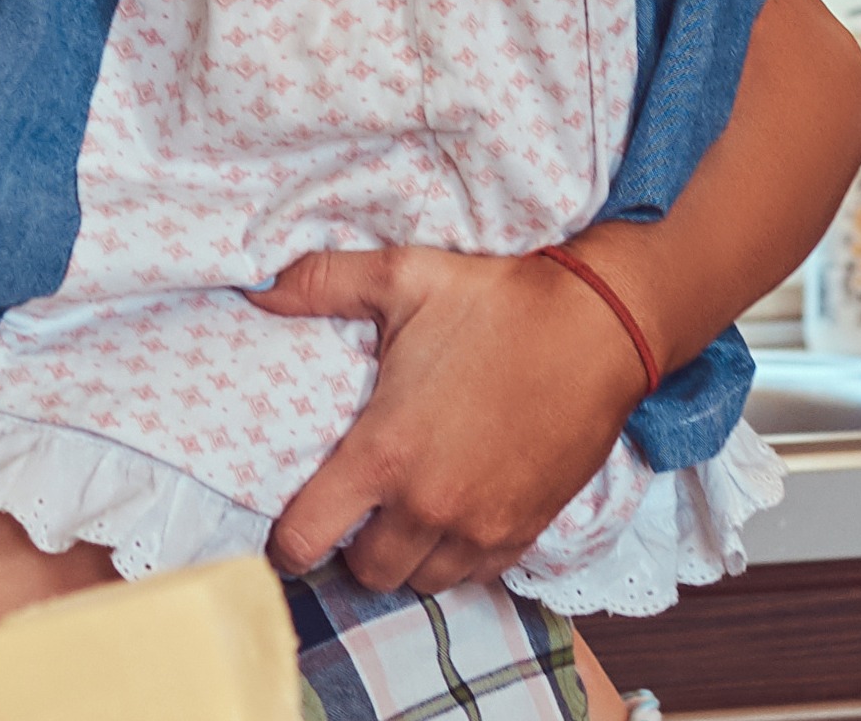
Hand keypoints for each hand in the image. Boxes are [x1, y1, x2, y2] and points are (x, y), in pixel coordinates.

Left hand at [249, 244, 650, 594]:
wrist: (600, 327)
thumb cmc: (499, 302)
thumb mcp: (404, 278)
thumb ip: (324, 283)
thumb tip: (260, 287)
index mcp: (384, 452)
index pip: (306, 538)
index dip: (286, 544)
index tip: (290, 530)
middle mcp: (428, 504)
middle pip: (364, 573)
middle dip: (352, 548)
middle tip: (358, 509)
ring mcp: (480, 526)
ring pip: (420, 582)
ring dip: (406, 557)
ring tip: (407, 513)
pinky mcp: (524, 531)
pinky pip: (475, 576)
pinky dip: (458, 557)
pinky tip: (458, 513)